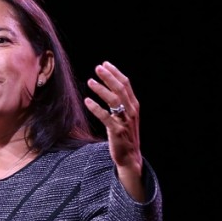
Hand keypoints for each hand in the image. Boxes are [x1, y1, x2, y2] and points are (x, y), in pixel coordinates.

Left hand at [84, 61, 144, 200]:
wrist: (130, 156)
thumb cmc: (124, 135)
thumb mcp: (125, 116)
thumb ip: (120, 102)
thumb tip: (110, 86)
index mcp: (134, 105)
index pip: (126, 84)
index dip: (115, 73)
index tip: (105, 64)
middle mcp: (131, 111)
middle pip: (120, 89)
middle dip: (109, 77)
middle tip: (98, 67)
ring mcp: (125, 121)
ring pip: (114, 100)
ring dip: (102, 89)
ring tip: (90, 81)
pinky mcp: (117, 131)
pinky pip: (106, 117)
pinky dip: (96, 108)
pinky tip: (87, 100)